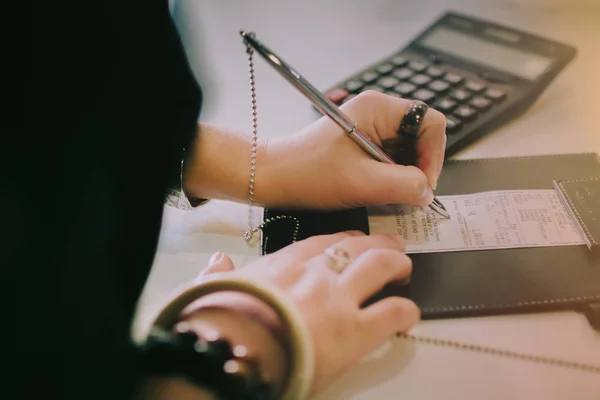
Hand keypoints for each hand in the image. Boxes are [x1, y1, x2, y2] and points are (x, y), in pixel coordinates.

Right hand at [180, 231, 419, 394]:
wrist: (233, 350)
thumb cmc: (222, 322)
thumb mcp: (213, 289)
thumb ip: (219, 273)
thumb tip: (218, 262)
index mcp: (286, 263)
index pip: (323, 242)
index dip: (344, 239)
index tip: (353, 241)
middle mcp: (317, 273)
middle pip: (358, 246)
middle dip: (379, 244)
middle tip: (391, 247)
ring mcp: (339, 298)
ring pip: (381, 267)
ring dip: (397, 265)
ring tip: (405, 269)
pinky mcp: (356, 331)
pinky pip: (393, 312)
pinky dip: (406, 311)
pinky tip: (409, 314)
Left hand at [256, 91, 446, 208]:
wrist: (275, 177)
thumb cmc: (308, 173)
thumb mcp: (362, 183)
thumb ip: (404, 186)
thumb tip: (428, 192)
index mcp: (378, 108)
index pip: (431, 122)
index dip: (434, 154)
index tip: (423, 183)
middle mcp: (377, 113)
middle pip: (421, 137)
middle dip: (419, 167)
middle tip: (408, 193)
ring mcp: (370, 128)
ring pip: (408, 150)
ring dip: (405, 174)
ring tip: (387, 192)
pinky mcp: (363, 144)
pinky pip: (391, 158)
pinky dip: (391, 176)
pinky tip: (378, 189)